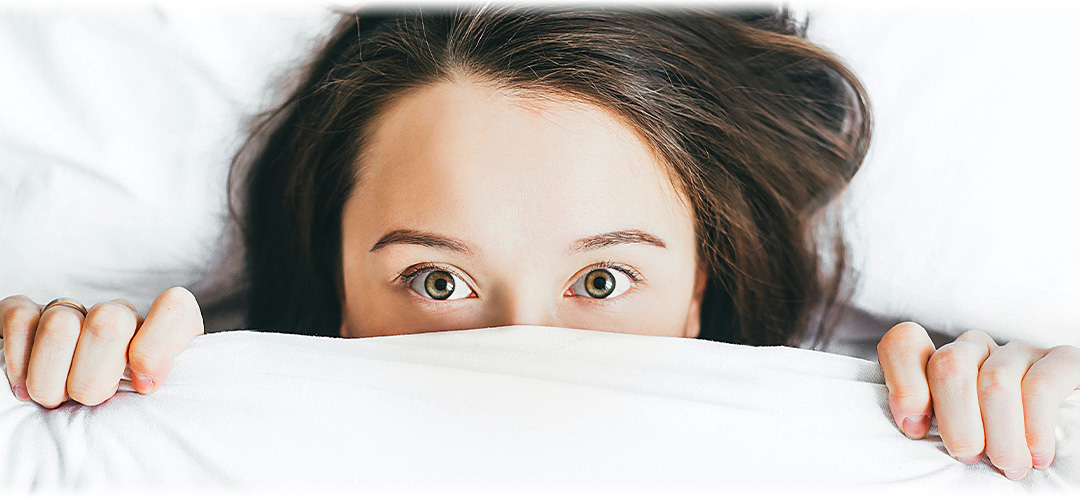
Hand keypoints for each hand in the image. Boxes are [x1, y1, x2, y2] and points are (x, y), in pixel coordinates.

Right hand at [1, 287, 203, 407]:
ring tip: (55, 399)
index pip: (175, 310)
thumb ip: (162, 390)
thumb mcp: (158, 407)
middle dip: (92, 378)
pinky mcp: (30, 315)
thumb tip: (146, 382)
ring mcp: (75, 312)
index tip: (144, 386)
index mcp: (163, 334)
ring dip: (51, 378)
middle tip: (88, 401)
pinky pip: (19, 319)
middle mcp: (120, 317)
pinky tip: (24, 386)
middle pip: (109, 324)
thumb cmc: (127, 412)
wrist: (78, 409)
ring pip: (61, 324)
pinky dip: (18, 360)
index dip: (156, 347)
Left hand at [878, 322, 1079, 479]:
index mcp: (940, 363)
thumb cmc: (991, 449)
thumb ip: (925, 423)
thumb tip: (912, 427)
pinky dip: (1036, 427)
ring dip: (1000, 434)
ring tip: (1008, 466)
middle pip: (950, 364)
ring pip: (995, 380)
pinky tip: (1037, 455)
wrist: (1062, 449)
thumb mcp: (952, 437)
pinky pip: (1041, 385)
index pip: (904, 343)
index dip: (904, 383)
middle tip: (968, 457)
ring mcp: (1018, 352)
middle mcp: (976, 349)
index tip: (915, 429)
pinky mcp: (1061, 361)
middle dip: (956, 421)